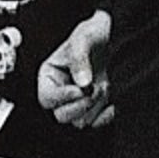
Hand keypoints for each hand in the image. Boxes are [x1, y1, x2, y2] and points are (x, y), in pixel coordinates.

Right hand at [37, 10, 114, 129]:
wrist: (111, 34)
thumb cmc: (91, 33)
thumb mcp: (82, 39)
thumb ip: (79, 58)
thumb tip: (83, 82)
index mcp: (49, 77)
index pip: (47, 98)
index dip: (62, 97)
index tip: (79, 89)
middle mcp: (61, 92)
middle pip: (62, 116)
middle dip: (80, 105)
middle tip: (93, 89)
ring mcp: (77, 102)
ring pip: (80, 121)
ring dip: (95, 107)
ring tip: (102, 86)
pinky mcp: (93, 108)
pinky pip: (95, 124)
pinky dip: (104, 117)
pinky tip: (110, 104)